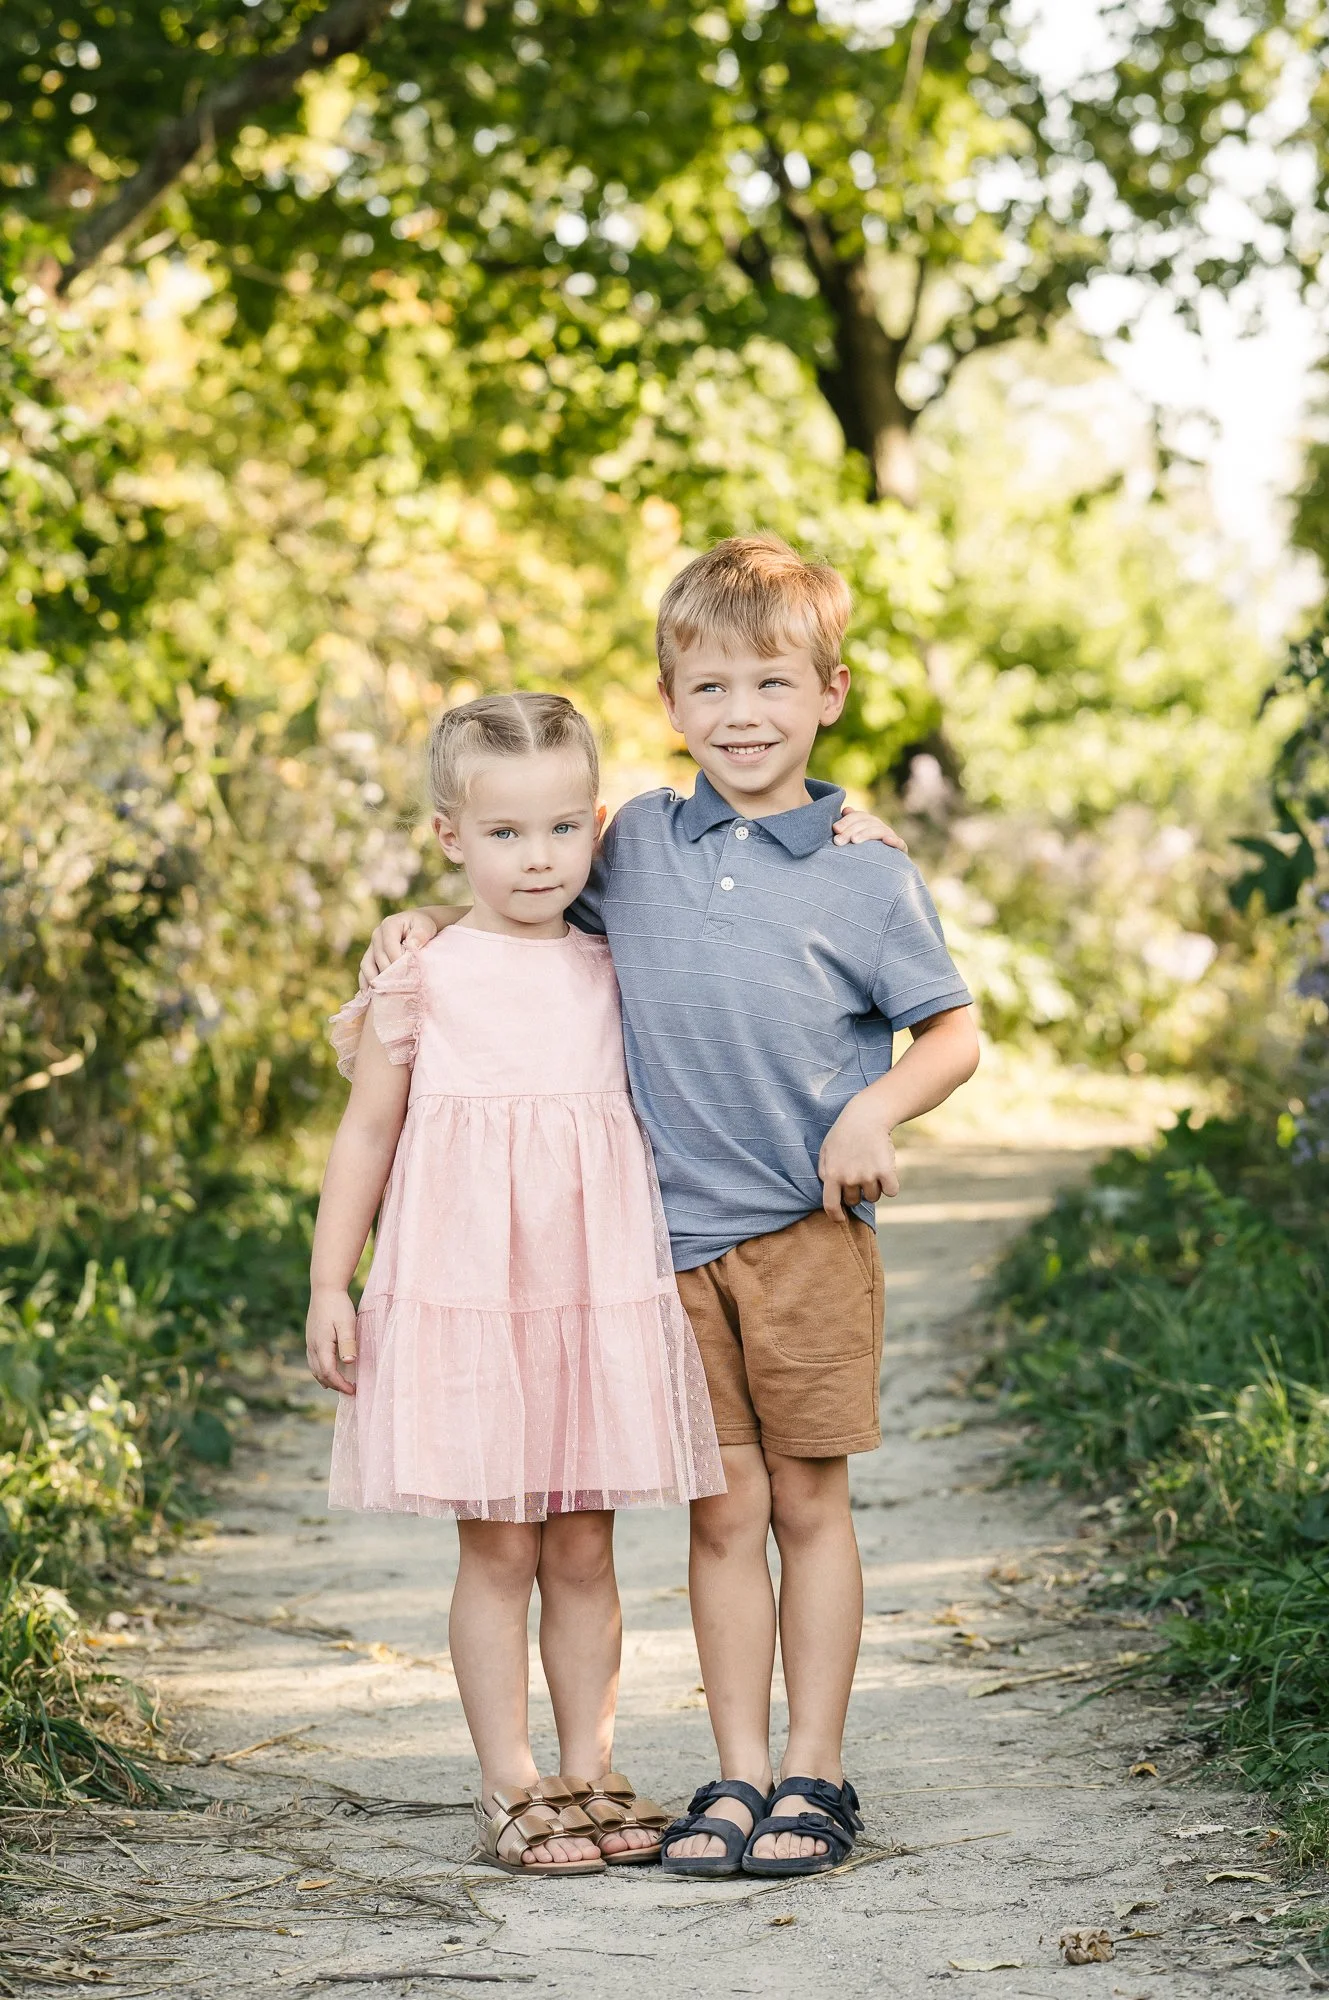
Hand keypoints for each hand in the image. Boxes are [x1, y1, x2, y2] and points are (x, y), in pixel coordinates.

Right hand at [306, 1286, 358, 1395]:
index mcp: (322, 1345)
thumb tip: (349, 1363)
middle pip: (320, 1374)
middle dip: (335, 1385)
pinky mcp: (311, 1338)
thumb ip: (347, 1343)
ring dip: (326, 1379)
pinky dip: (320, 1371)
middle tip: (350, 1390)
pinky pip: (313, 1361)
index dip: (340, 1385)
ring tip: (340, 1386)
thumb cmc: (338, 1305)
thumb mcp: (347, 1323)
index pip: (329, 1373)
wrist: (325, 1289)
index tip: (353, 1390)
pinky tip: (328, 1372)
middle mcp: (312, 1346)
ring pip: (314, 1369)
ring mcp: (310, 1342)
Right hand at [359, 909, 438, 988]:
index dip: (398, 962)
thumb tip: (412, 946)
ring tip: (384, 995)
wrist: (416, 926)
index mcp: (389, 925)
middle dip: (389, 975)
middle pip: (379, 958)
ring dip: (375, 981)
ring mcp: (371, 946)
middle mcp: (376, 935)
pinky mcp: (370, 957)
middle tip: (401, 990)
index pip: (390, 947)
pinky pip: (364, 970)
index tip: (408, 976)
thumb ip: (420, 934)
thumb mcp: (425, 926)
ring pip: (367, 965)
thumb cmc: (422, 926)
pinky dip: (365, 983)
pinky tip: (370, 996)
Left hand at [818, 1093, 900, 1216]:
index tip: (841, 1219)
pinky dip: (891, 1185)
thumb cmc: (844, 1133)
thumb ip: (824, 1172)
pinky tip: (886, 1171)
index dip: (836, 1216)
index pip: (830, 1205)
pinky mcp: (886, 1171)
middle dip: (858, 1192)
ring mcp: (867, 1175)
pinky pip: (891, 1191)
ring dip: (874, 1187)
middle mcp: (848, 1178)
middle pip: (855, 1201)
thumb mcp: (825, 1151)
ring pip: (873, 1197)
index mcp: (831, 1174)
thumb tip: (826, 1192)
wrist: (867, 1116)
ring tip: (871, 1167)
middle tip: (860, 1173)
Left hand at [832, 808, 906, 851]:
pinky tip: (886, 840)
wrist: (877, 875)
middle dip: (851, 830)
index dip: (847, 821)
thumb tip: (846, 810)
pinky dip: (894, 841)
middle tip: (838, 841)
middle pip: (867, 822)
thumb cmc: (860, 855)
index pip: (860, 816)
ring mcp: (891, 837)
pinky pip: (900, 843)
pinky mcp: (900, 850)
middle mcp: (881, 827)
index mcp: (870, 823)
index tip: (835, 829)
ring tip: (854, 840)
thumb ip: (848, 826)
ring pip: (880, 830)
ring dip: (866, 834)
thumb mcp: (852, 840)